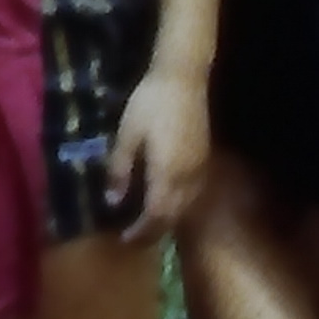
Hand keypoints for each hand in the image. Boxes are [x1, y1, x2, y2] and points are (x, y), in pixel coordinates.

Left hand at [104, 68, 207, 244]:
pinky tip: (167, 202)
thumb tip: (113, 202)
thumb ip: (120, 170)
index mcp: (167, 174)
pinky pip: (194, 195)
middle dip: (154, 231)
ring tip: (148, 224)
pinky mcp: (205, 159)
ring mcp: (200, 169)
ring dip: (168, 220)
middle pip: (174, 216)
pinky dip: (179, 206)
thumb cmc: (149, 104)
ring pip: (187, 207)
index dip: (142, 232)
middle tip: (134, 238)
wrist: (183, 79)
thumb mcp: (127, 135)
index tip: (125, 240)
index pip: (156, 216)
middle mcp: (189, 178)